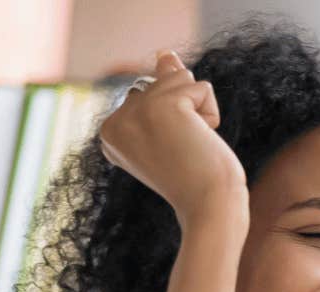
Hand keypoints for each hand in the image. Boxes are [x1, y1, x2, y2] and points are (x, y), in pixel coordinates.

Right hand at [98, 49, 248, 230]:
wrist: (208, 207)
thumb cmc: (194, 177)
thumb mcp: (171, 130)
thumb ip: (161, 89)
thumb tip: (165, 54)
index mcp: (109, 132)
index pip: (148, 94)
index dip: (171, 120)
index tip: (168, 154)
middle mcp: (114, 121)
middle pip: (160, 81)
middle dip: (183, 111)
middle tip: (182, 151)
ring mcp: (135, 111)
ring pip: (179, 78)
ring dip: (198, 110)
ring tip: (191, 145)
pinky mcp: (162, 105)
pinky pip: (201, 87)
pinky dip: (211, 113)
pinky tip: (201, 141)